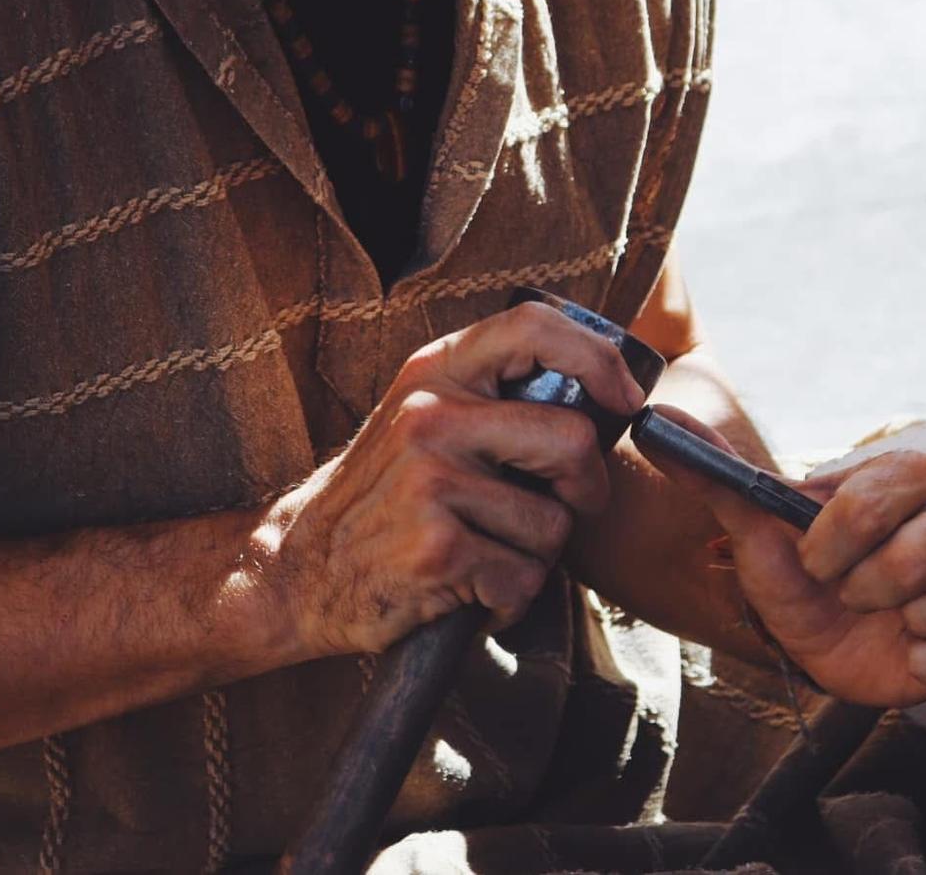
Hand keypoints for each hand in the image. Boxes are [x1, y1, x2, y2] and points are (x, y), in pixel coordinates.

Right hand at [256, 302, 647, 657]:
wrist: (299, 569)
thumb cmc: (385, 496)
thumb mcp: (425, 419)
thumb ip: (493, 397)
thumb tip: (603, 395)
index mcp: (436, 373)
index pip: (534, 327)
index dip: (598, 358)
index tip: (626, 399)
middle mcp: (431, 417)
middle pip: (571, 439)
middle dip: (587, 487)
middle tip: (568, 508)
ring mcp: (430, 482)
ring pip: (553, 524)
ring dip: (536, 555)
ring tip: (486, 551)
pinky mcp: (436, 549)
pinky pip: (523, 578)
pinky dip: (508, 599)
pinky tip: (469, 591)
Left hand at [650, 408, 925, 706]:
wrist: (826, 648)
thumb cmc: (800, 580)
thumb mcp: (756, 531)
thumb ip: (717, 475)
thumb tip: (659, 419)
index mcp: (907, 474)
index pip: (869, 505)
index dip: (828, 547)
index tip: (815, 561)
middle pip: (913, 554)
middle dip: (863, 587)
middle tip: (853, 593)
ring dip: (906, 621)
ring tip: (893, 619)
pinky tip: (918, 650)